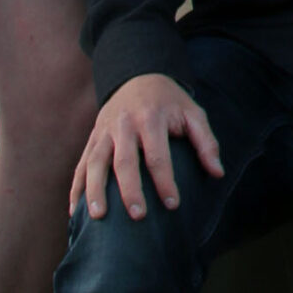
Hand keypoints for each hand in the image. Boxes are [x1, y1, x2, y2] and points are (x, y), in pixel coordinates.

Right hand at [71, 73, 223, 219]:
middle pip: (124, 161)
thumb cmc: (170, 102)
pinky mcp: (92, 138)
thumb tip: (217, 173)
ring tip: (98, 217)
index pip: (157, 155)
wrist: (138, 76)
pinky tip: (75, 212)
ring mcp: (104, 131)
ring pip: (95, 162)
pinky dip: (76, 188)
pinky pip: (81, 164)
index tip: (173, 204)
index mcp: (151, 118)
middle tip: (138, 216)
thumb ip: (206, 142)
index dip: (165, 181)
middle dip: (130, 190)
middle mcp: (123, 124)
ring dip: (95, 190)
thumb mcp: (193, 113)